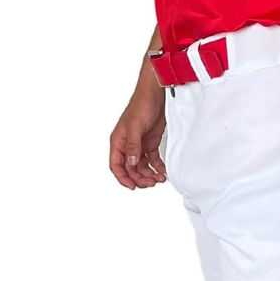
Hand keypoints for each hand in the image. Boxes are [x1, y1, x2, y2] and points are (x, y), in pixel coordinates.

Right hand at [110, 67, 167, 189]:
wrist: (156, 94)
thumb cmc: (142, 104)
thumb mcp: (135, 126)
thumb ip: (133, 146)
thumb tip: (132, 163)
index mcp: (118, 141)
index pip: (116, 165)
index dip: (123, 178)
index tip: (133, 186)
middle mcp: (127, 145)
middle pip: (130, 169)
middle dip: (140, 178)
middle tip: (151, 183)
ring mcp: (139, 145)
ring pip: (141, 167)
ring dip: (149, 175)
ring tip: (159, 178)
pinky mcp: (150, 143)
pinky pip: (152, 160)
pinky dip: (157, 167)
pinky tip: (163, 171)